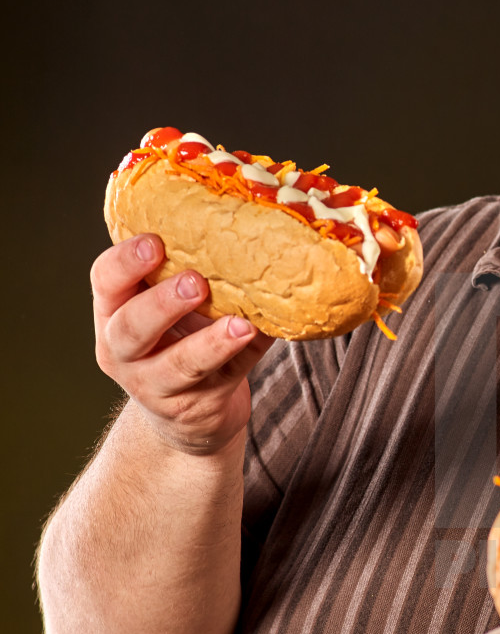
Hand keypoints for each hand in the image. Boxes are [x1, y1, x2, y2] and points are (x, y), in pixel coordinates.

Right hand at [92, 234, 272, 454]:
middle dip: (162, 303)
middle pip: (130, 329)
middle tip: (196, 281)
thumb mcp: (168, 309)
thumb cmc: (180, 342)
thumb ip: (188, 270)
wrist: (189, 417)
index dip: (125, 262)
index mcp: (114, 313)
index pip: (105, 282)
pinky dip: (245, 357)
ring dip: (209, 343)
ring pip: (178, 366)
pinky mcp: (198, 407)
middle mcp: (126, 353)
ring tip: (239, 325)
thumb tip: (243, 216)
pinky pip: (225, 378)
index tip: (154, 242)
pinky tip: (261, 336)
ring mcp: (159, 386)